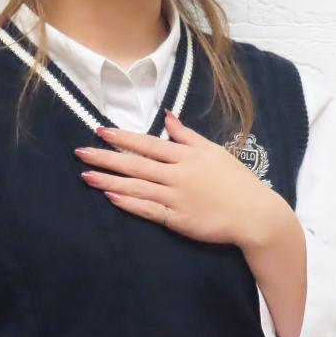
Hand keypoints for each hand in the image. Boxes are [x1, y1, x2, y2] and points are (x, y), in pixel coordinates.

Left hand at [74, 109, 289, 248]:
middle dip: (106, 157)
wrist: (254, 214)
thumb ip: (187, 136)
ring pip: (137, 186)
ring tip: (86, 176)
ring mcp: (177, 198)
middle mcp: (178, 174)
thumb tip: (167, 116)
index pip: (148, 144)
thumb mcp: (214, 152)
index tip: (100, 131)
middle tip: (81, 152)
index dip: (122, 138)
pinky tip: (111, 197)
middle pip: (135, 164)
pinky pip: (149, 210)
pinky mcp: (178, 220)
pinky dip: (129, 203)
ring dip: (110, 180)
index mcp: (186, 156)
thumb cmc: (236, 181)